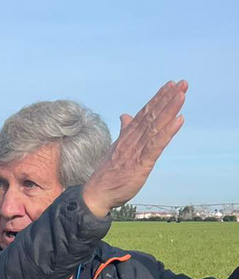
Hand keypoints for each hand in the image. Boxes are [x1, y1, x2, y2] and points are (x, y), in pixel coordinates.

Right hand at [82, 80, 186, 217]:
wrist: (95, 195)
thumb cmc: (107, 175)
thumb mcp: (116, 149)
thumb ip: (124, 131)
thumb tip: (126, 116)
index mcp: (126, 137)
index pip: (144, 114)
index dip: (157, 99)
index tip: (170, 85)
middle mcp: (131, 141)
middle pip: (151, 116)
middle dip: (167, 99)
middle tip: (182, 84)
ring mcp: (135, 151)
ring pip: (154, 127)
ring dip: (169, 110)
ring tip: (181, 96)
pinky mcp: (141, 164)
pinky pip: (156, 145)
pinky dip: (167, 132)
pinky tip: (179, 120)